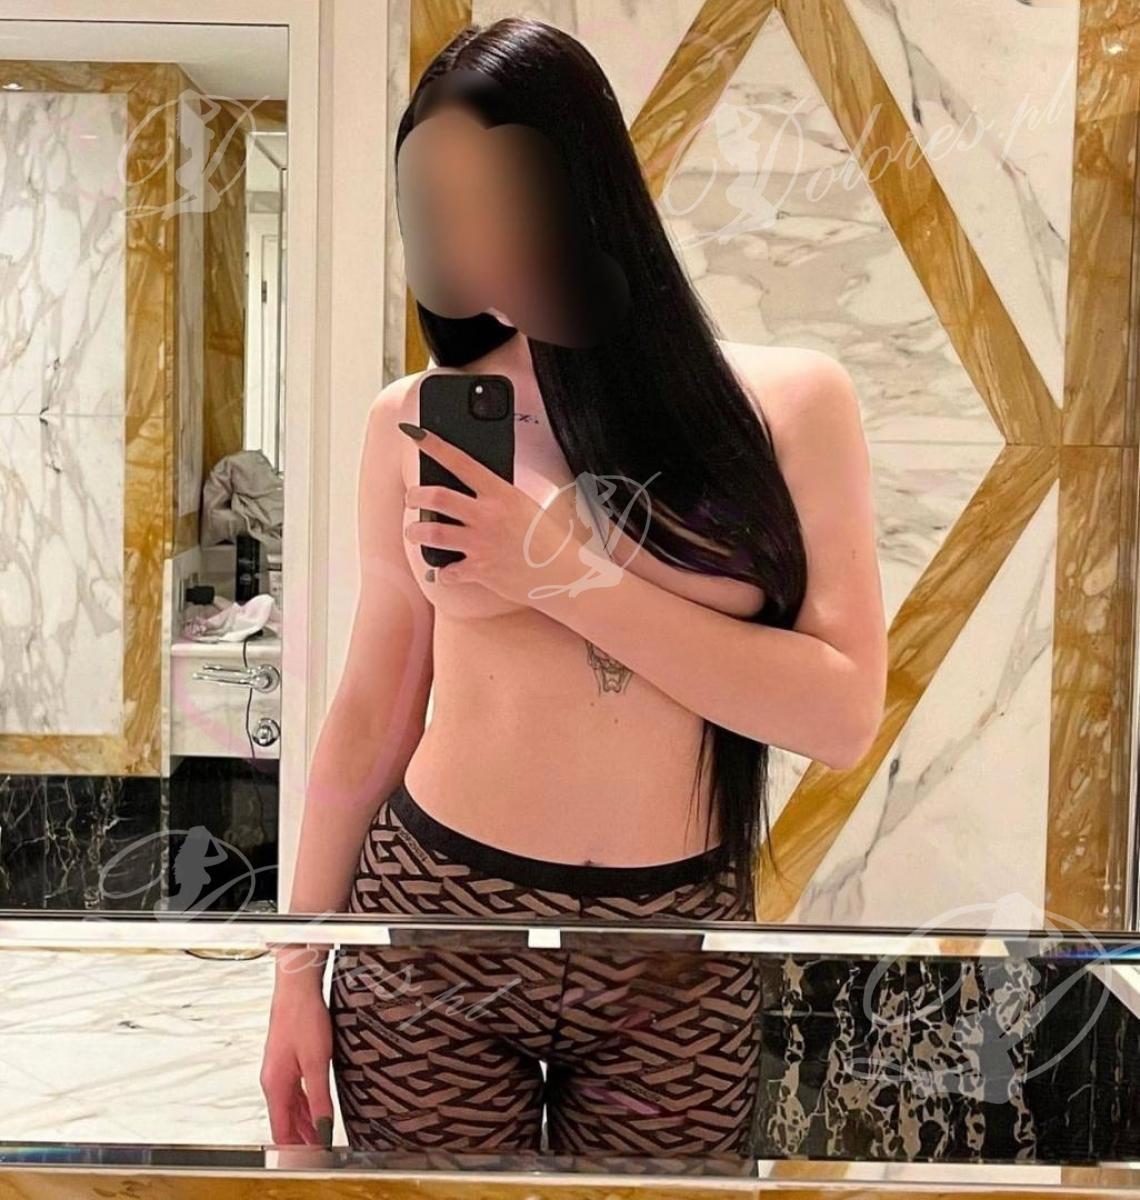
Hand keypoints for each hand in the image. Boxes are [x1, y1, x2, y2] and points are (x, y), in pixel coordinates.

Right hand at [260, 974, 334, 1146]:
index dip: (295, 1148)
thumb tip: (322, 1126)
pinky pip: (294, 1091)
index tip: (310, 1158)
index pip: (281, 1130)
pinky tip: (315, 1107)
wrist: (296, 989)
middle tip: (318, 1151)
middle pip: (284, 1120)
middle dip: (300, 1138)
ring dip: (303, 1122)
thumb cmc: (303, 1018)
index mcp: (275, 1085)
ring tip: (319, 1136)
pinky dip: (304, 1104)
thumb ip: (319, 1097)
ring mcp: (278, 1071)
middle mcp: (272, 1081)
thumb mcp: (317, 1062)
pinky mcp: (286, 1060)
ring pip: (289, 1106)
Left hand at [398, 422, 592, 605]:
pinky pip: (447, 571)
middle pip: (436, 496)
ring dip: (415, 531)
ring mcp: (481, 544)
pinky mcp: (479, 570)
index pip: (461, 461)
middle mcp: (487, 516)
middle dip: (415, 495)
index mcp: (501, 493)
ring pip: (432, 533)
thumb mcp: (525, 507)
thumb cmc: (549, 540)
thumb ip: (497, 498)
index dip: (434, 446)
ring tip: (413, 531)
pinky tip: (444, 571)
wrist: (564, 574)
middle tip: (411, 497)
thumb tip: (471, 494)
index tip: (416, 434)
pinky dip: (443, 572)